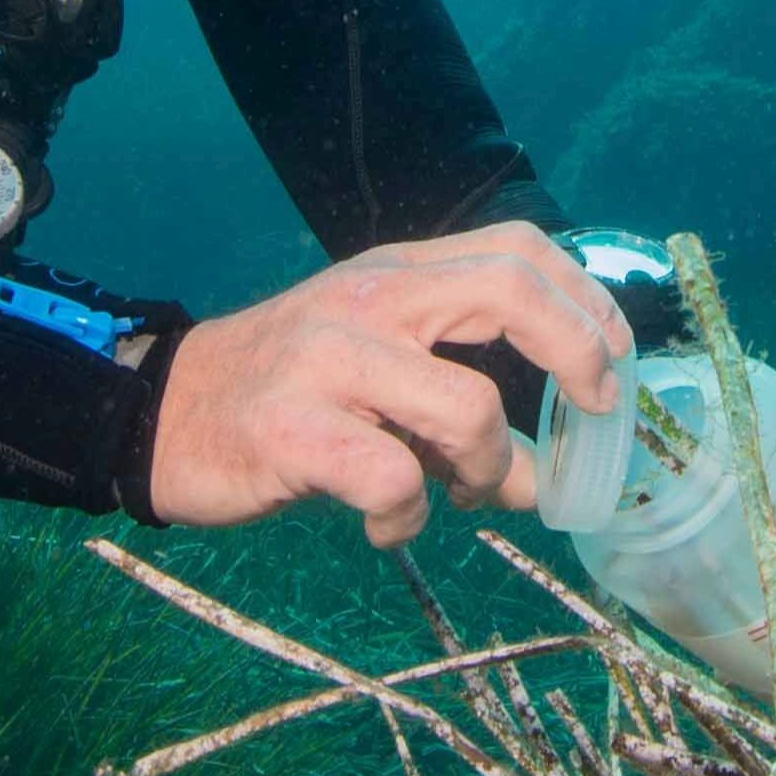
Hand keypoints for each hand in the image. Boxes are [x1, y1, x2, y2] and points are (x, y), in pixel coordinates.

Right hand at [146, 224, 631, 543]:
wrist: (160, 416)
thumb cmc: (285, 391)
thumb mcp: (373, 361)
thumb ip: (459, 393)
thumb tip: (547, 472)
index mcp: (396, 272)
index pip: (518, 249)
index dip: (586, 301)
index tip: (614, 362)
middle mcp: (369, 298)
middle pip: (510, 295)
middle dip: (578, 360)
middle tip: (588, 420)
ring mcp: (329, 361)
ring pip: (468, 409)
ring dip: (490, 471)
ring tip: (461, 494)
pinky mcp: (293, 431)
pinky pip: (394, 482)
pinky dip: (407, 520)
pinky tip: (387, 526)